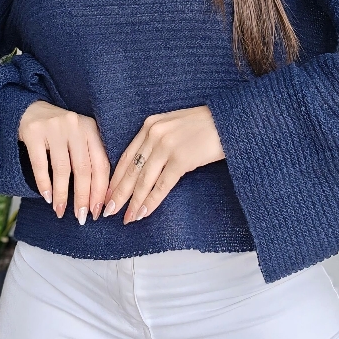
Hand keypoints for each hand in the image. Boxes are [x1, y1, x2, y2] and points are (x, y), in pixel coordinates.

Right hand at [18, 101, 110, 223]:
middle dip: (83, 197)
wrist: (29, 108)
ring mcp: (54, 128)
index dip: (100, 190)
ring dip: (62, 195)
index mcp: (91, 128)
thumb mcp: (78, 137)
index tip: (97, 211)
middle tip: (81, 217)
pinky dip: (44, 184)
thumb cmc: (59, 130)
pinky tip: (47, 197)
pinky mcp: (34, 132)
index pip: (101, 164)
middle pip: (83, 169)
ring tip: (60, 211)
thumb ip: (89, 158)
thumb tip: (98, 198)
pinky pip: (40, 164)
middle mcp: (76, 125)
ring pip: (62, 169)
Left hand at [105, 105, 224, 223]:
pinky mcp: (181, 159)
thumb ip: (158, 139)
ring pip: (144, 180)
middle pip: (131, 170)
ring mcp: (167, 146)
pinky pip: (162, 185)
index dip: (116, 178)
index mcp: (150, 125)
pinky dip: (151, 201)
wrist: (231, 120)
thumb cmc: (206, 125)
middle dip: (119, 194)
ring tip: (127, 218)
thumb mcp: (175, 126)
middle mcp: (154, 134)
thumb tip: (146, 166)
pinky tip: (144, 212)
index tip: (108, 194)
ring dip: (133, 202)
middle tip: (109, 211)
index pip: (126, 156)